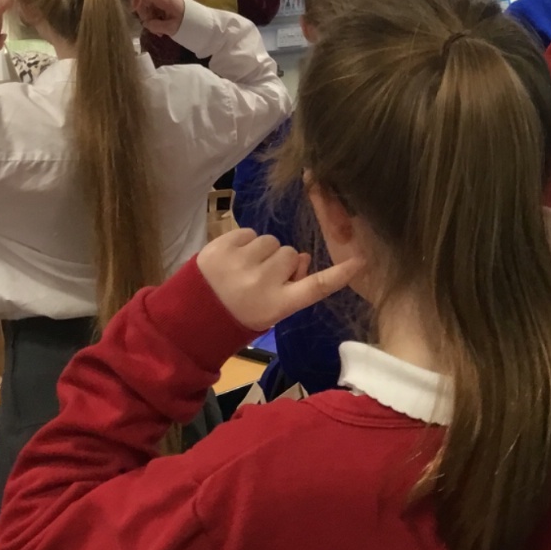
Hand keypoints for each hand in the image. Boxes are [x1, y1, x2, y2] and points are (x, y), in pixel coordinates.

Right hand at [136, 0, 185, 36]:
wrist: (203, 23)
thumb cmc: (188, 24)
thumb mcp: (171, 28)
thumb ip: (155, 25)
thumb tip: (145, 23)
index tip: (132, 9)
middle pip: (145, 1)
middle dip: (146, 15)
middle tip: (153, 29)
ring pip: (150, 6)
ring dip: (151, 19)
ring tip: (159, 32)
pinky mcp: (167, 2)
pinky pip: (156, 8)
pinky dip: (156, 18)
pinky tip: (161, 28)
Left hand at [197, 228, 362, 331]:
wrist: (190, 317)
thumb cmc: (238, 315)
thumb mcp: (271, 312)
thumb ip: (292, 287)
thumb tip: (301, 257)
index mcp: (278, 305)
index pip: (316, 287)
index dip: (340, 274)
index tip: (360, 260)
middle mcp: (262, 283)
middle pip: (290, 254)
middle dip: (280, 263)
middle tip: (260, 279)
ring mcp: (240, 263)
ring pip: (270, 241)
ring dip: (261, 252)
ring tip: (243, 269)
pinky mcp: (221, 247)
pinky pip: (248, 233)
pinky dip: (243, 243)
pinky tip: (232, 260)